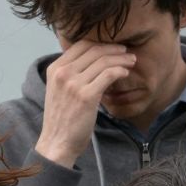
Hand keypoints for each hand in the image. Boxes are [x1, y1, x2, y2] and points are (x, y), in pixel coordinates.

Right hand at [35, 40, 137, 166]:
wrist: (57, 143)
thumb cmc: (61, 119)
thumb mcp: (58, 90)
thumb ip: (69, 75)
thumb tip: (91, 62)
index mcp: (54, 69)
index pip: (81, 45)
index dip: (100, 43)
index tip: (113, 47)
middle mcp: (62, 73)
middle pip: (94, 50)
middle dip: (114, 48)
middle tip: (127, 52)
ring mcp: (73, 84)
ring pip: (103, 61)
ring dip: (121, 59)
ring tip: (131, 61)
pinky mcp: (86, 96)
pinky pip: (108, 75)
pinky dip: (119, 70)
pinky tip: (125, 73)